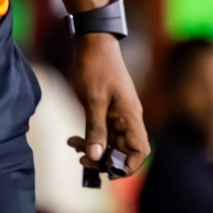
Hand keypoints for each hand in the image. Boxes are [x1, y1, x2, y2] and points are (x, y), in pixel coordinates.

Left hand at [66, 34, 149, 172]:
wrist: (93, 41)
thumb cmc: (96, 66)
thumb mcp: (93, 99)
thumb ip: (96, 129)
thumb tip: (97, 156)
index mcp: (131, 116)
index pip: (140, 150)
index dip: (128, 165)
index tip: (107, 170)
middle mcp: (128, 119)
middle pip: (123, 151)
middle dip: (104, 160)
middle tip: (82, 159)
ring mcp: (118, 115)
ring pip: (110, 144)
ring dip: (94, 150)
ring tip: (74, 146)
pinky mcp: (107, 111)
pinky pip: (102, 133)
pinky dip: (90, 139)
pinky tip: (73, 139)